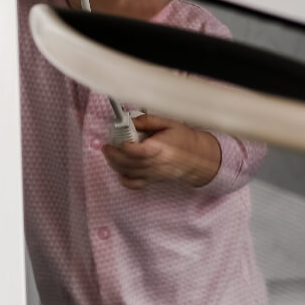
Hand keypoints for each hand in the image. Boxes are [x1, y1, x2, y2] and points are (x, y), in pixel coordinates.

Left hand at [100, 113, 221, 189]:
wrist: (198, 158)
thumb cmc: (183, 139)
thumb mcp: (168, 123)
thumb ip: (147, 120)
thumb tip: (129, 121)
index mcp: (161, 149)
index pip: (141, 152)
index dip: (127, 147)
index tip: (120, 141)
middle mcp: (156, 164)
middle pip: (130, 163)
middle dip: (114, 155)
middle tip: (107, 146)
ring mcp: (153, 174)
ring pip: (128, 173)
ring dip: (114, 164)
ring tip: (110, 153)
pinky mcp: (151, 180)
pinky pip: (133, 184)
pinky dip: (123, 178)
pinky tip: (119, 168)